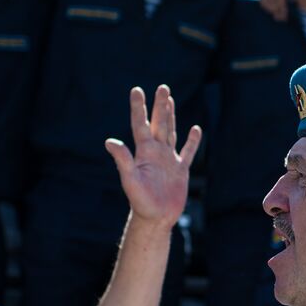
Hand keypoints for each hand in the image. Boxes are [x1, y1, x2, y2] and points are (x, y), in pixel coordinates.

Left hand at [104, 86, 200, 227]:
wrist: (155, 218)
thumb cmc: (140, 201)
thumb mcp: (130, 179)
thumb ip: (122, 159)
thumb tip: (109, 141)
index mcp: (144, 152)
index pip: (141, 124)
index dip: (139, 108)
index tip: (137, 90)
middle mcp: (156, 152)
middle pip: (159, 124)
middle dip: (160, 106)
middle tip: (162, 88)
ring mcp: (168, 160)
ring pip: (171, 132)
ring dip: (171, 116)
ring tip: (170, 100)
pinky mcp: (180, 170)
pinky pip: (187, 152)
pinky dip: (192, 141)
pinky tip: (195, 129)